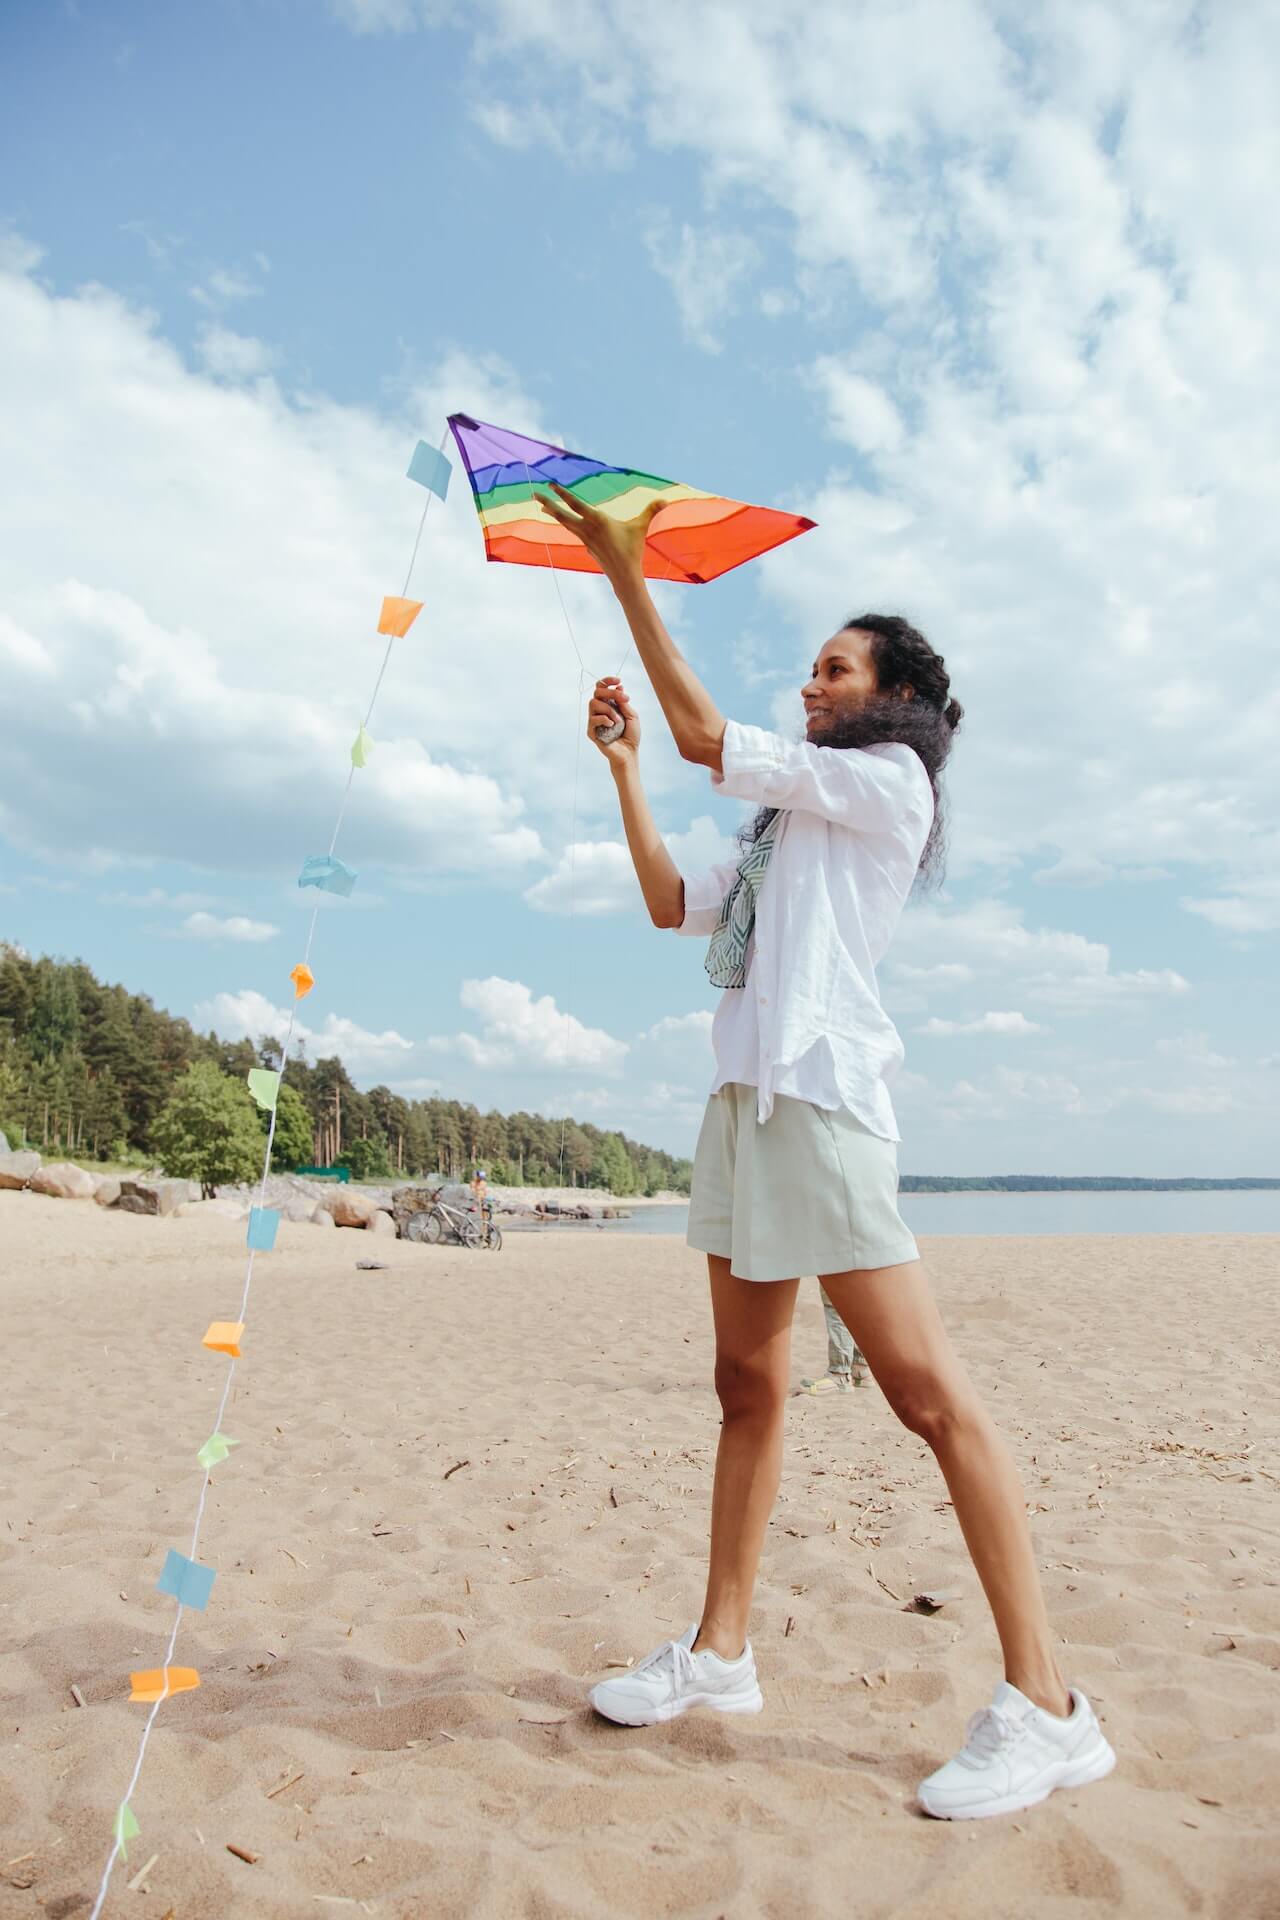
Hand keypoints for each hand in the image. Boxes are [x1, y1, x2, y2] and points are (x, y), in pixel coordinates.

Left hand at [538, 481, 663, 584]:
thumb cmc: (632, 550)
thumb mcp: (640, 528)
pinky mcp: (586, 547)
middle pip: (562, 515)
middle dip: (548, 503)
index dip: (563, 494)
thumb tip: (665, 500)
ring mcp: (584, 539)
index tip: (551, 484)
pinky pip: (575, 533)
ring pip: (565, 523)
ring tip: (543, 506)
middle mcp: (587, 529)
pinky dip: (568, 525)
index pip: (576, 504)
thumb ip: (650, 511)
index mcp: (597, 520)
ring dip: (554, 513)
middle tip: (534, 494)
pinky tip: (567, 522)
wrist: (624, 575)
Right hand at [588, 676, 639, 764]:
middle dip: (610, 693)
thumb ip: (623, 702)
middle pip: (597, 692)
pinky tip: (612, 725)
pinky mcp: (591, 731)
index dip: (608, 681)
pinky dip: (604, 719)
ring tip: (618, 721)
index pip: (602, 688)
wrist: (629, 753)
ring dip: (609, 709)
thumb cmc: (631, 735)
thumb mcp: (632, 715)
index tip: (618, 681)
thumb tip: (619, 687)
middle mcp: (600, 711)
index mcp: (609, 705)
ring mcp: (594, 721)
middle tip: (623, 699)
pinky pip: (593, 719)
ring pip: (593, 703)